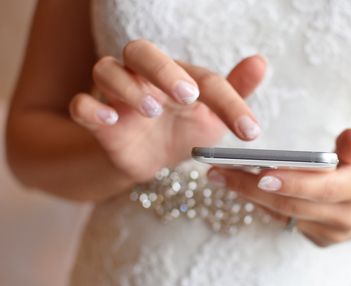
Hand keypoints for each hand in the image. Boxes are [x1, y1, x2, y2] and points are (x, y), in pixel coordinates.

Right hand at [69, 39, 265, 181]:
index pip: (205, 79)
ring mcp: (117, 96)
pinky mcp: (97, 120)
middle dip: (163, 70)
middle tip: (188, 95)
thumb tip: (260, 61)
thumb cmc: (184, 130)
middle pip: (141, 51)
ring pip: (106, 69)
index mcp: (178, 75)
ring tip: (152, 110)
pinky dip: (91, 109)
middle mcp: (145, 77)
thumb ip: (235, 92)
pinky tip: (109, 120)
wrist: (150, 159)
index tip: (250, 132)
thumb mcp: (212, 117)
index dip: (230, 103)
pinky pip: (81, 105)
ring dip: (128, 87)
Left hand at [208, 129, 350, 246]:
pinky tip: (242, 189)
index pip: (322, 188)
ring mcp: (333, 233)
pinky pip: (286, 222)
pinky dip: (264, 205)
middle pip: (292, 206)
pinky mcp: (321, 240)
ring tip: (220, 177)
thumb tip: (349, 137)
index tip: (258, 172)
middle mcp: (347, 217)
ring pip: (284, 216)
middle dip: (251, 189)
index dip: (291, 182)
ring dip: (250, 197)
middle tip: (218, 172)